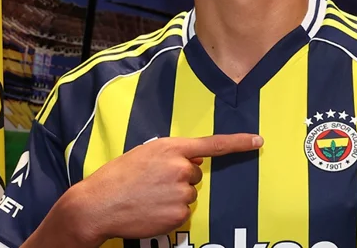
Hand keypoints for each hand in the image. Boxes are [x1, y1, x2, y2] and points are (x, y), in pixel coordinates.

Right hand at [70, 133, 262, 243]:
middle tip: (152, 183)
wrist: (98, 204)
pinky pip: (183, 213)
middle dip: (179, 179)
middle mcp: (180, 168)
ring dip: (173, 197)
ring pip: (189, 195)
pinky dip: (170, 214)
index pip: (212, 144)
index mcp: (170, 148)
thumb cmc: (117, 177)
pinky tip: (150, 210)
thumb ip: (171, 154)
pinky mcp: (179, 214)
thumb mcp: (144, 154)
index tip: (258, 141)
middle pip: (195, 174)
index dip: (238, 143)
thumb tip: (195, 160)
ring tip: (147, 197)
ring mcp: (181, 192)